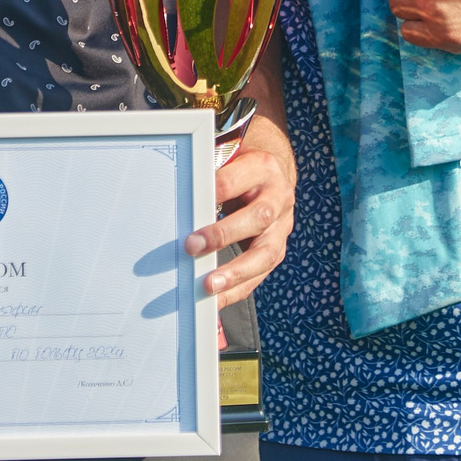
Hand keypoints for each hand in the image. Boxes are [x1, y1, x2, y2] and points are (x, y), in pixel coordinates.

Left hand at [184, 118, 293, 309]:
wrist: (273, 178)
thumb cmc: (241, 170)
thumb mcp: (230, 160)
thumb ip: (210, 175)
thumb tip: (179, 196)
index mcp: (262, 168)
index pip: (236, 180)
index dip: (215, 192)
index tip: (193, 204)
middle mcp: (277, 198)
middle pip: (258, 218)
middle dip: (223, 235)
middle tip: (192, 247)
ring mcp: (282, 227)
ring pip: (265, 253)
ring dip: (235, 272)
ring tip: (209, 286)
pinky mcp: (278, 251)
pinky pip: (260, 274)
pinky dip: (238, 289)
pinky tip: (218, 299)